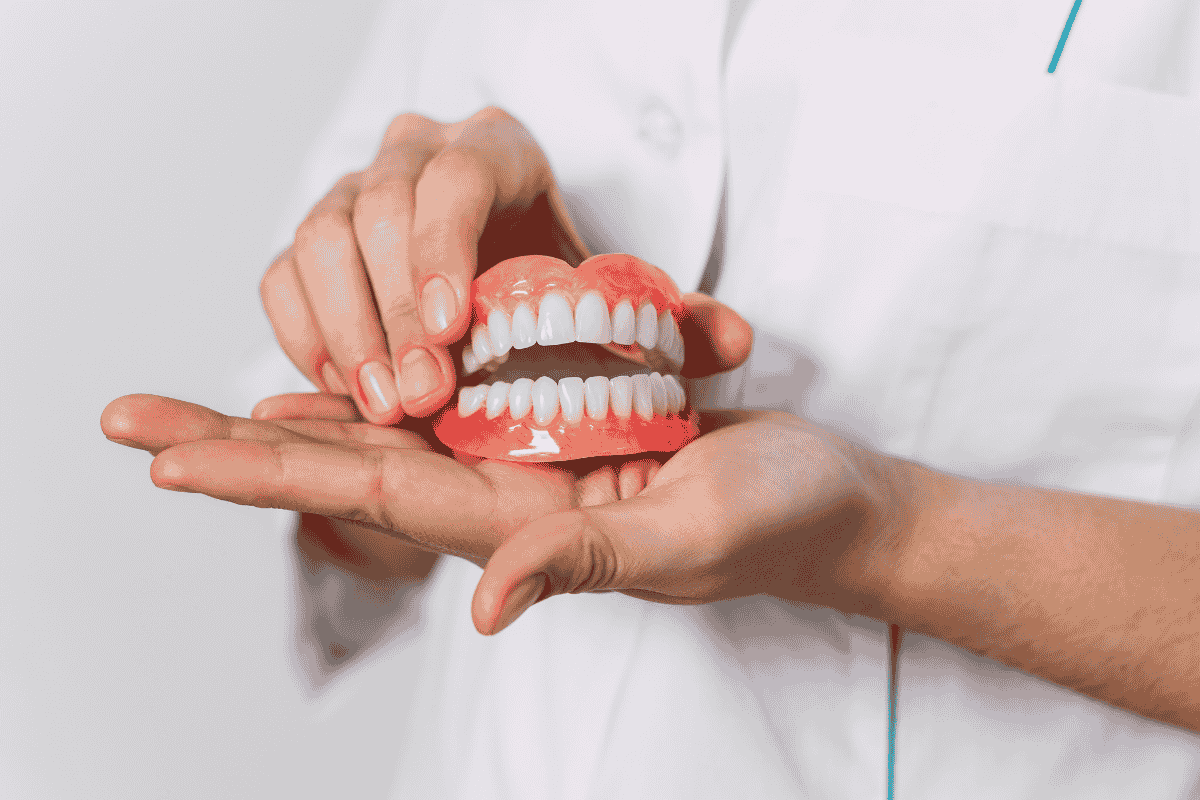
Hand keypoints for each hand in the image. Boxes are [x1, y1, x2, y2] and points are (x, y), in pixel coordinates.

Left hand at [102, 397, 903, 636]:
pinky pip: (454, 398)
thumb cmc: (774, 523)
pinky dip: (384, 382)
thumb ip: (585, 563)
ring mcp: (530, 454)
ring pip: (387, 428)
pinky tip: (334, 370)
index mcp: (521, 522)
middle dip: (237, 445)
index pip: (370, 492)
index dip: (268, 472)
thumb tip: (486, 604)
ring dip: (292, 415)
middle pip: (348, 460)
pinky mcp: (564, 417)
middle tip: (130, 421)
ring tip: (194, 408)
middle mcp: (505, 491)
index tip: (168, 458)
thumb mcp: (684, 539)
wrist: (828, 500)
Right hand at [261, 106, 589, 425]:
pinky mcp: (312, 238)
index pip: (457, 177)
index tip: (451, 332)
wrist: (509, 284)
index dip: (445, 252)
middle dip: (399, 315)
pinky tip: (346, 388)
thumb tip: (598, 362)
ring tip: (382, 403)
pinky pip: (283, 277)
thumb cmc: (550, 284)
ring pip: (320, 240)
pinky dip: (307, 336)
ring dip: (348, 332)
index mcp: (493, 145)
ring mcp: (353, 189)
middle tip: (420, 394)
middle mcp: (413, 151)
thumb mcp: (583, 286)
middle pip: (381, 211)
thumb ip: (583, 306)